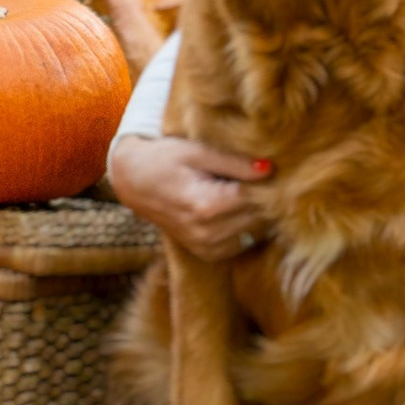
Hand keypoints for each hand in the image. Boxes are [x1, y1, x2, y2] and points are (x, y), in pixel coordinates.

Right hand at [107, 129, 272, 262]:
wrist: (135, 182)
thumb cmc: (165, 159)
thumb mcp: (198, 151)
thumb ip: (235, 163)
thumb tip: (270, 168)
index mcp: (206, 206)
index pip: (257, 198)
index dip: (268, 181)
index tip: (269, 166)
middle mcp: (207, 233)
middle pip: (259, 216)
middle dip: (265, 197)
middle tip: (258, 175)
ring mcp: (206, 247)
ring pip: (256, 231)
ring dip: (258, 212)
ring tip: (242, 188)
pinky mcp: (207, 253)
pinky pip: (244, 241)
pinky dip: (247, 225)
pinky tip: (235, 207)